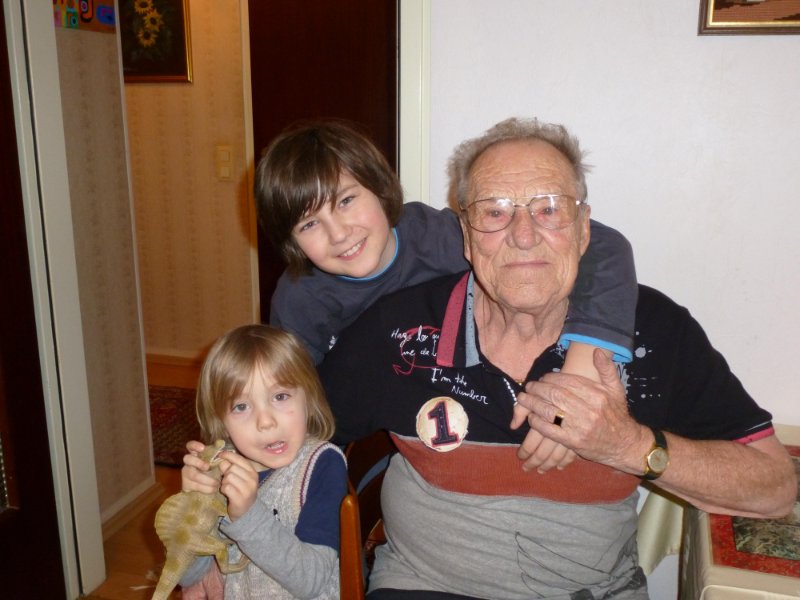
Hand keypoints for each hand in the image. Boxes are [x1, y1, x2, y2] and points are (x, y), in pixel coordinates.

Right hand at [181, 440, 220, 493]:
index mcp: (196, 454)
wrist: (206, 489)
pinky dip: (206, 488)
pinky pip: (195, 486)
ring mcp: (185, 474)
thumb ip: (217, 458)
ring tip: (217, 483)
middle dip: (198, 462)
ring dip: (207, 479)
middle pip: (187, 458)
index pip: (190, 446)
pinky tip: (213, 489)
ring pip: (192, 474)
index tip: (202, 448)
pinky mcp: (185, 485)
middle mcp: (189, 463)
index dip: (194, 445)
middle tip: (207, 467)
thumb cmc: (213, 472)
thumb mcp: (215, 463)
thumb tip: (224, 453)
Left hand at [217, 450, 258, 520]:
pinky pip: (226, 487)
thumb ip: (232, 467)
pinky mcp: (240, 498)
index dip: (228, 455)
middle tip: (227, 480)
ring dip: (224, 482)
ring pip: (228, 477)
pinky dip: (223, 489)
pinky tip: (226, 493)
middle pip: (232, 468)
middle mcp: (252, 479)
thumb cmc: (241, 491)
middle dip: (226, 473)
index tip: (220, 455)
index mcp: (253, 472)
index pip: (239, 459)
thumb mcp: (239, 477)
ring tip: (227, 487)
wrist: (246, 512)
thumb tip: (222, 460)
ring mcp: (247, 489)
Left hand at [515, 349, 647, 473]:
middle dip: (538, 389)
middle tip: (529, 386)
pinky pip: (549, 430)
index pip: (567, 382)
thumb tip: (596, 351)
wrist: (625, 445)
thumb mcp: (617, 390)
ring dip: (532, 404)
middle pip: (555, 394)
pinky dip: (537, 422)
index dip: (551, 378)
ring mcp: (579, 427)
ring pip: (549, 411)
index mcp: (596, 395)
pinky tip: (531, 417)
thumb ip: (607, 370)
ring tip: (523, 399)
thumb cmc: (618, 415)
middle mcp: (587, 409)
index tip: (543, 378)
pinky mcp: (572, 442)